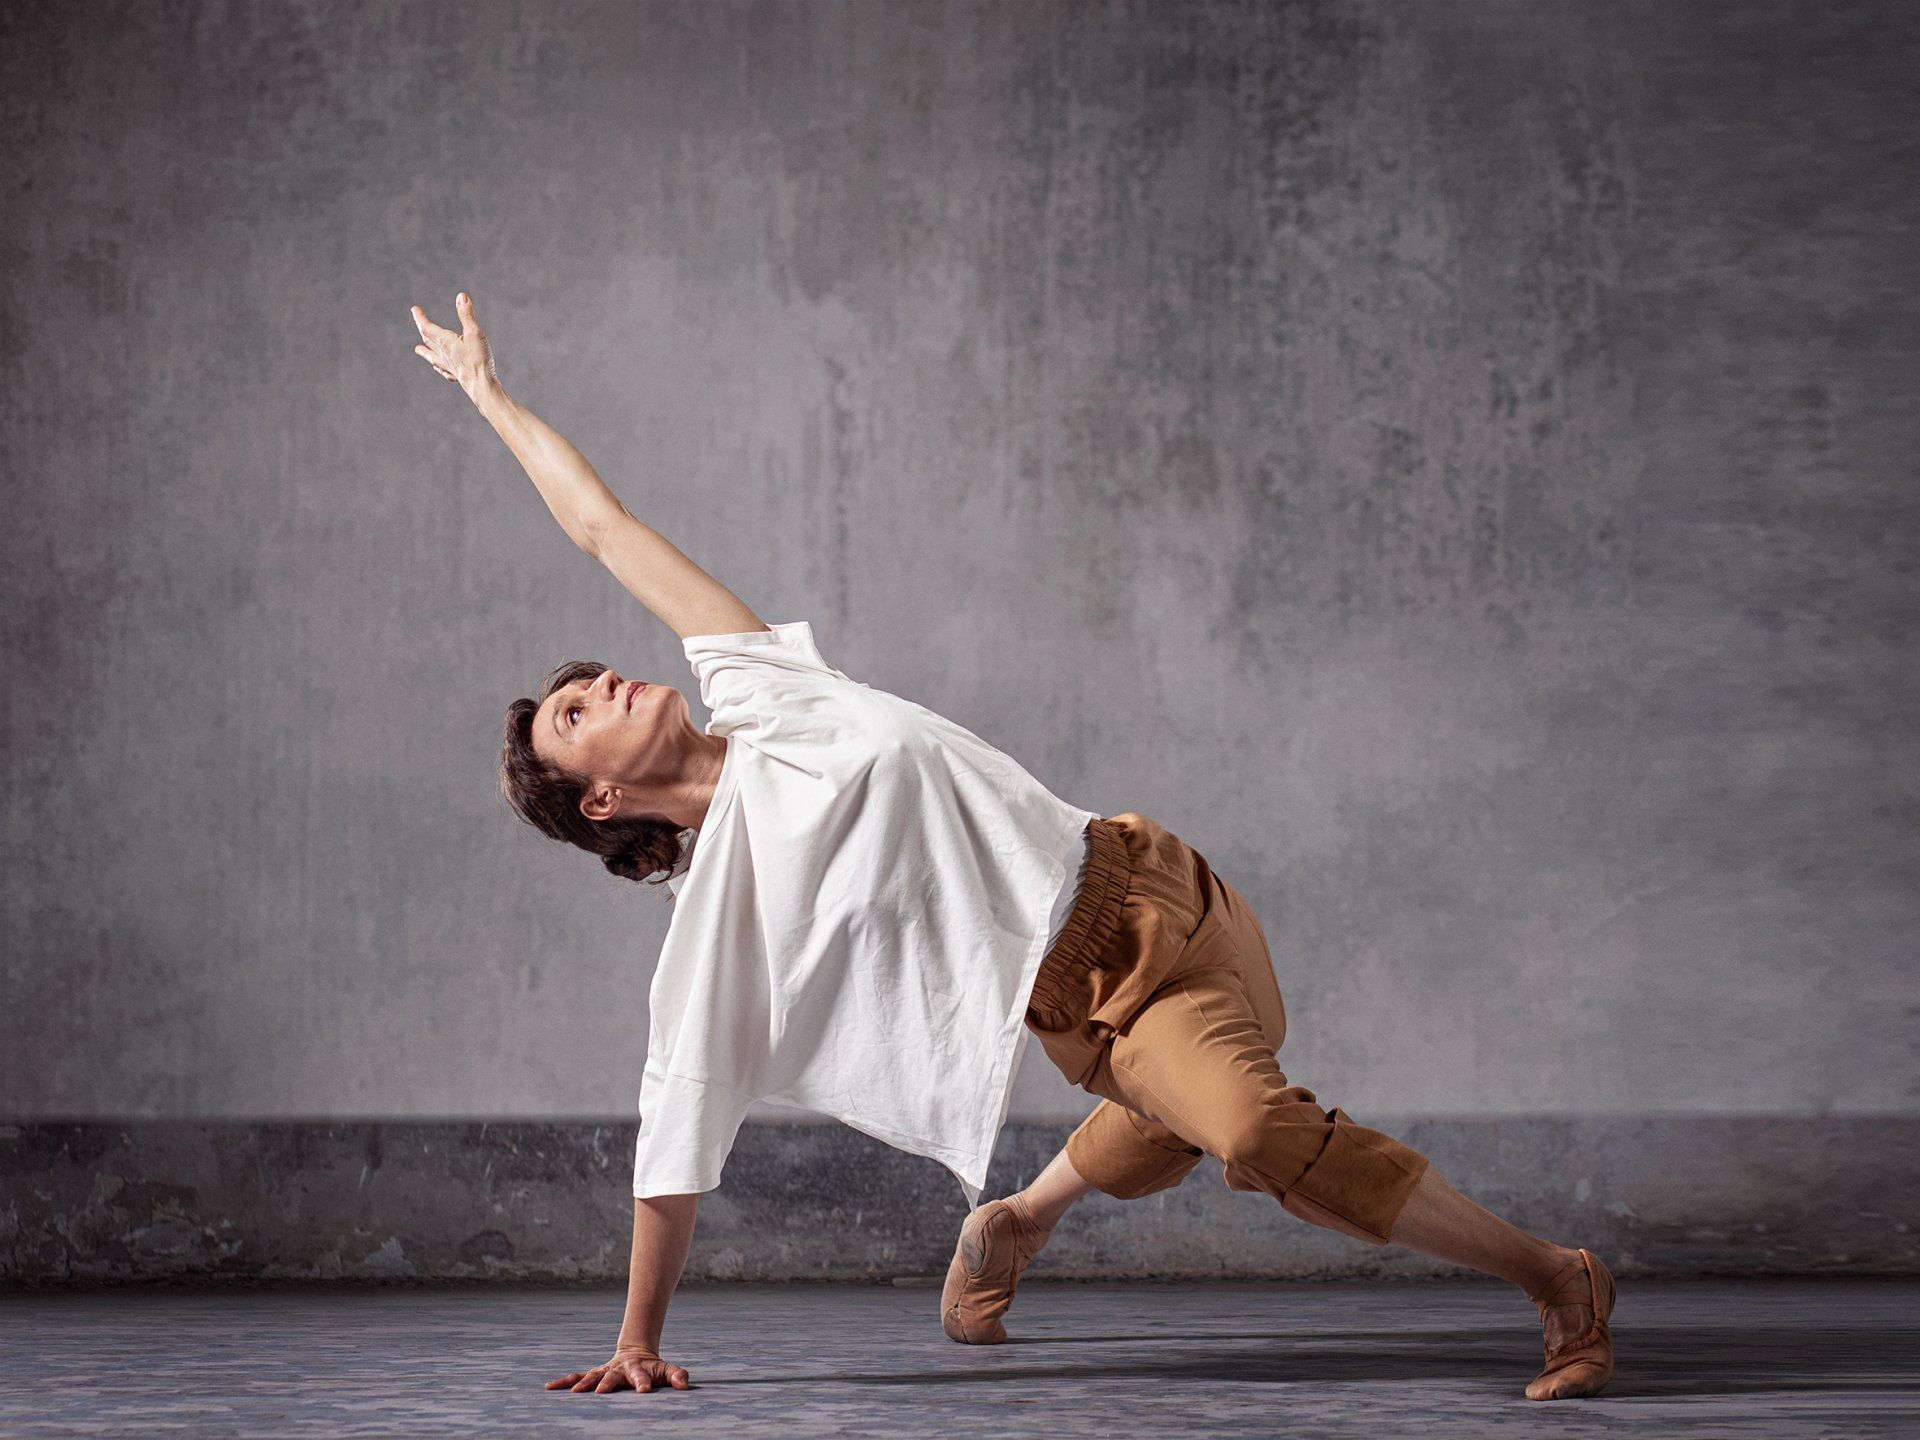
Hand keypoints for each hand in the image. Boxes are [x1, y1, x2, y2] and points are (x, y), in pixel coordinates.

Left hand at [410, 292, 499, 395]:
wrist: (482, 387)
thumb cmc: (478, 359)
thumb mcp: (474, 333)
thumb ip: (467, 315)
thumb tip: (461, 296)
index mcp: (445, 342)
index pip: (427, 327)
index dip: (420, 317)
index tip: (414, 309)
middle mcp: (443, 354)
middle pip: (429, 341)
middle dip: (423, 330)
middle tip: (419, 323)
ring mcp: (449, 366)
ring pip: (432, 356)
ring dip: (425, 351)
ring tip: (419, 349)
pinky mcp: (457, 376)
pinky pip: (443, 370)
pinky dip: (438, 366)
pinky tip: (437, 368)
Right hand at [545, 1344, 690, 1394]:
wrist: (636, 1354)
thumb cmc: (654, 1369)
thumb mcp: (667, 1370)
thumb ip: (677, 1376)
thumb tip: (684, 1385)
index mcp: (638, 1369)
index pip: (642, 1376)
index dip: (644, 1383)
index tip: (644, 1391)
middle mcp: (619, 1369)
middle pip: (613, 1376)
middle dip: (607, 1383)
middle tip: (601, 1392)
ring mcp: (605, 1371)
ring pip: (592, 1375)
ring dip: (584, 1383)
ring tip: (574, 1391)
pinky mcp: (594, 1375)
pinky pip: (578, 1377)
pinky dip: (564, 1381)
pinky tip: (550, 1387)